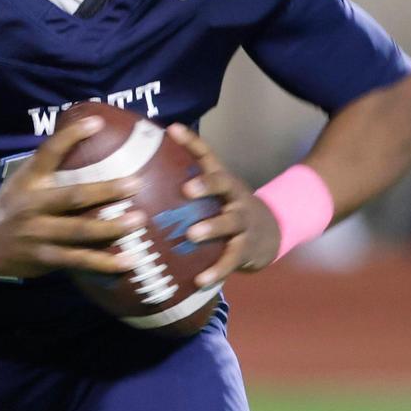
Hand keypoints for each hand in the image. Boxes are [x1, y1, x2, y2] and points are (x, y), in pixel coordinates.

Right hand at [0, 116, 146, 277]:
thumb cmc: (12, 205)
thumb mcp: (23, 180)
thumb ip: (49, 168)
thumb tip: (88, 143)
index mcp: (29, 180)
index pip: (49, 152)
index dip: (72, 136)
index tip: (97, 123)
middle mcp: (33, 205)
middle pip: (73, 196)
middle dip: (106, 190)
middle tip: (135, 183)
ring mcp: (39, 233)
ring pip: (79, 230)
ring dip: (111, 227)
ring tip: (138, 220)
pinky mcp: (45, 258)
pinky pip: (79, 260)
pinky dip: (104, 263)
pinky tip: (129, 261)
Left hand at [166, 124, 281, 287]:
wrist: (272, 232)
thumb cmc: (226, 209)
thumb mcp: (214, 192)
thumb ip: (185, 182)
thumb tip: (138, 172)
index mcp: (222, 180)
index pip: (207, 156)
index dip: (191, 141)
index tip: (172, 129)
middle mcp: (233, 197)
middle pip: (223, 184)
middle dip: (206, 184)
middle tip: (186, 189)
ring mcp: (243, 222)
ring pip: (230, 222)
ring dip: (211, 227)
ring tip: (192, 234)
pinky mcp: (247, 249)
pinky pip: (231, 259)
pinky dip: (216, 270)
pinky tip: (199, 281)